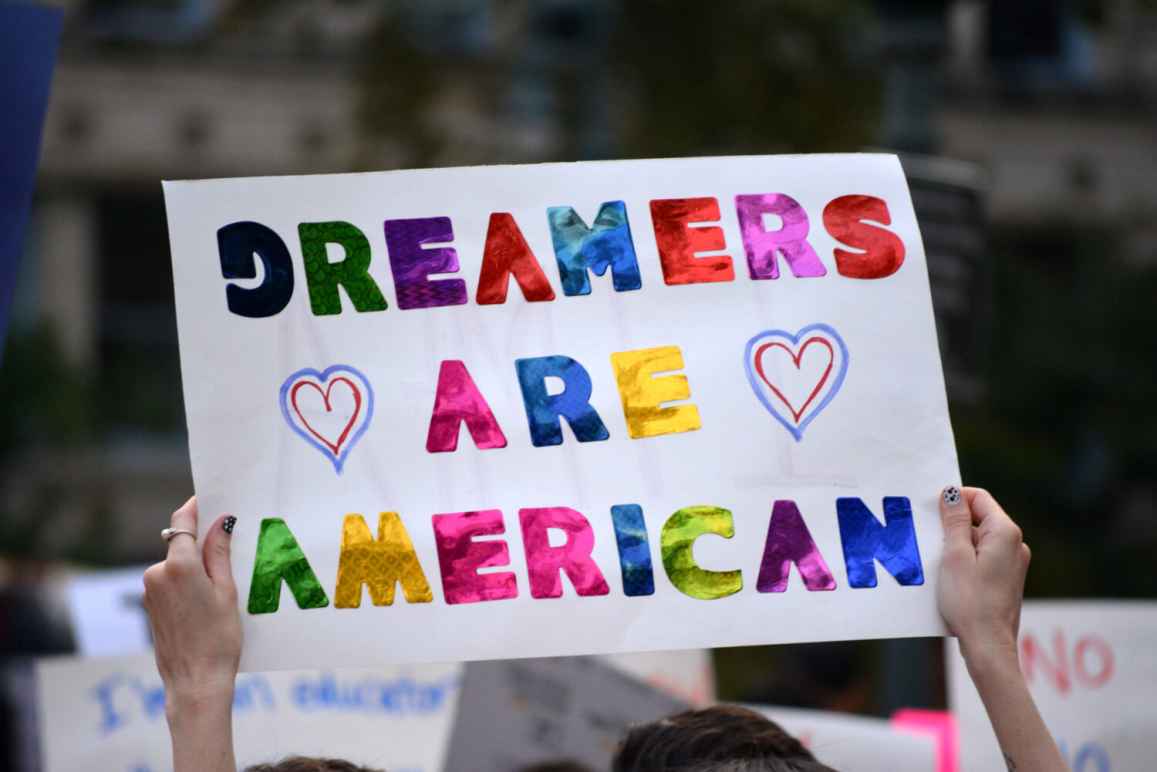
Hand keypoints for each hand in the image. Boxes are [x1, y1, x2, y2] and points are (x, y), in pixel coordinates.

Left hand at [143, 497, 240, 712]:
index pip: (182, 521)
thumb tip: (220, 522)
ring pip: (177, 565)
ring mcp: (151, 591)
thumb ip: (219, 553)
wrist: (195, 681)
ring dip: (195, 567)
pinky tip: (207, 602)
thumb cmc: (218, 639)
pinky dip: (187, 583)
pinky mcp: (150, 606)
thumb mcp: (227, 591)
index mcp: (178, 566)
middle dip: (202, 545)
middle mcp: (158, 574)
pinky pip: (170, 582)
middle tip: (231, 552)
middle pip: (181, 544)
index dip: (195, 507)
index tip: (209, 499)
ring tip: (222, 588)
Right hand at [937, 486, 1030, 673]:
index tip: (931, 510)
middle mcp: (1015, 545)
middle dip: (952, 524)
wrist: (989, 645)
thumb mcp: (955, 556)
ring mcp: (1012, 563)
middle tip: (930, 538)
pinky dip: (964, 560)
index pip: (979, 498)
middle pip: (979, 519)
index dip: (954, 499)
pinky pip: (982, 558)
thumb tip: (952, 494)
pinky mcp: (1005, 579)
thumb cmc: (970, 602)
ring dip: (956, 545)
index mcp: (1005, 533)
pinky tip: (948, 576)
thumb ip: (955, 522)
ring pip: (978, 540)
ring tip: (937, 562)